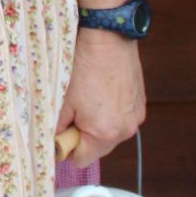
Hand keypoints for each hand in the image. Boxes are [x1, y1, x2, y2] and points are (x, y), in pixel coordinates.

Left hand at [57, 26, 145, 164]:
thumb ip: (57, 130)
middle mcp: (126, 130)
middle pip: (98, 149)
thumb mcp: (63, 101)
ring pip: (110, 133)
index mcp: (105, 134)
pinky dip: (111, 112)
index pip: (81, 160)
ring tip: (89, 98)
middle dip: (84, 136)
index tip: (61, 130)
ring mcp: (136, 117)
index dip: (67, 147)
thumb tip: (54, 144)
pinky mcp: (141, 104)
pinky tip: (102, 92)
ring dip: (98, 124)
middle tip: (74, 111)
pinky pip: (122, 119)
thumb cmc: (84, 66)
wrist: (108, 37)